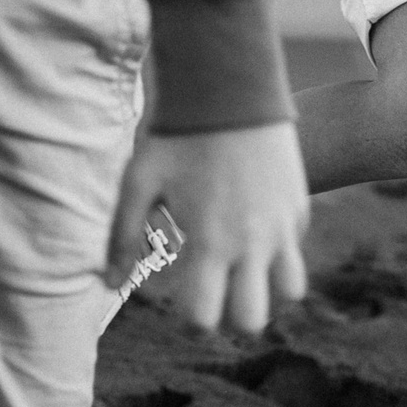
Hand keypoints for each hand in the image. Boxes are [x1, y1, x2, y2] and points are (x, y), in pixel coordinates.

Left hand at [107, 122, 308, 333]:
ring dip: (268, 290)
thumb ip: (122, 236)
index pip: (205, 318)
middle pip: (254, 320)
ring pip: (290, 291)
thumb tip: (108, 283)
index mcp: (210, 242)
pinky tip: (254, 227)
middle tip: (216, 295)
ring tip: (243, 272)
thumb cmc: (177, 134)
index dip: (191, 321)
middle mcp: (252, 242)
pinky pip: (295, 246)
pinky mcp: (298, 205)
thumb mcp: (139, 180)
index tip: (183, 304)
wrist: (230, 85)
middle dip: (232, 318)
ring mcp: (282, 225)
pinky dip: (279, 251)